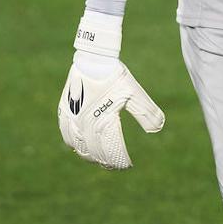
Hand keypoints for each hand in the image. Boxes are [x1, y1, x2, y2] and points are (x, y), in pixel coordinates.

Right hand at [57, 52, 165, 168]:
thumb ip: (146, 112)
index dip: (120, 161)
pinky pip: (66, 134)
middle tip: (115, 165)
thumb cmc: (115, 76)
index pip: (111, 150)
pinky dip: (74, 144)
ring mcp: (72, 119)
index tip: (127, 165)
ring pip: (78, 146)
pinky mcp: (64, 111)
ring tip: (99, 159)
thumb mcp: (135, 93)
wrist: (94, 58)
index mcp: (103, 122)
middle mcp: (85, 124)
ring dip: (89, 155)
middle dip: (106, 161)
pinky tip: (79, 146)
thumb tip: (157, 129)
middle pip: (94, 152)